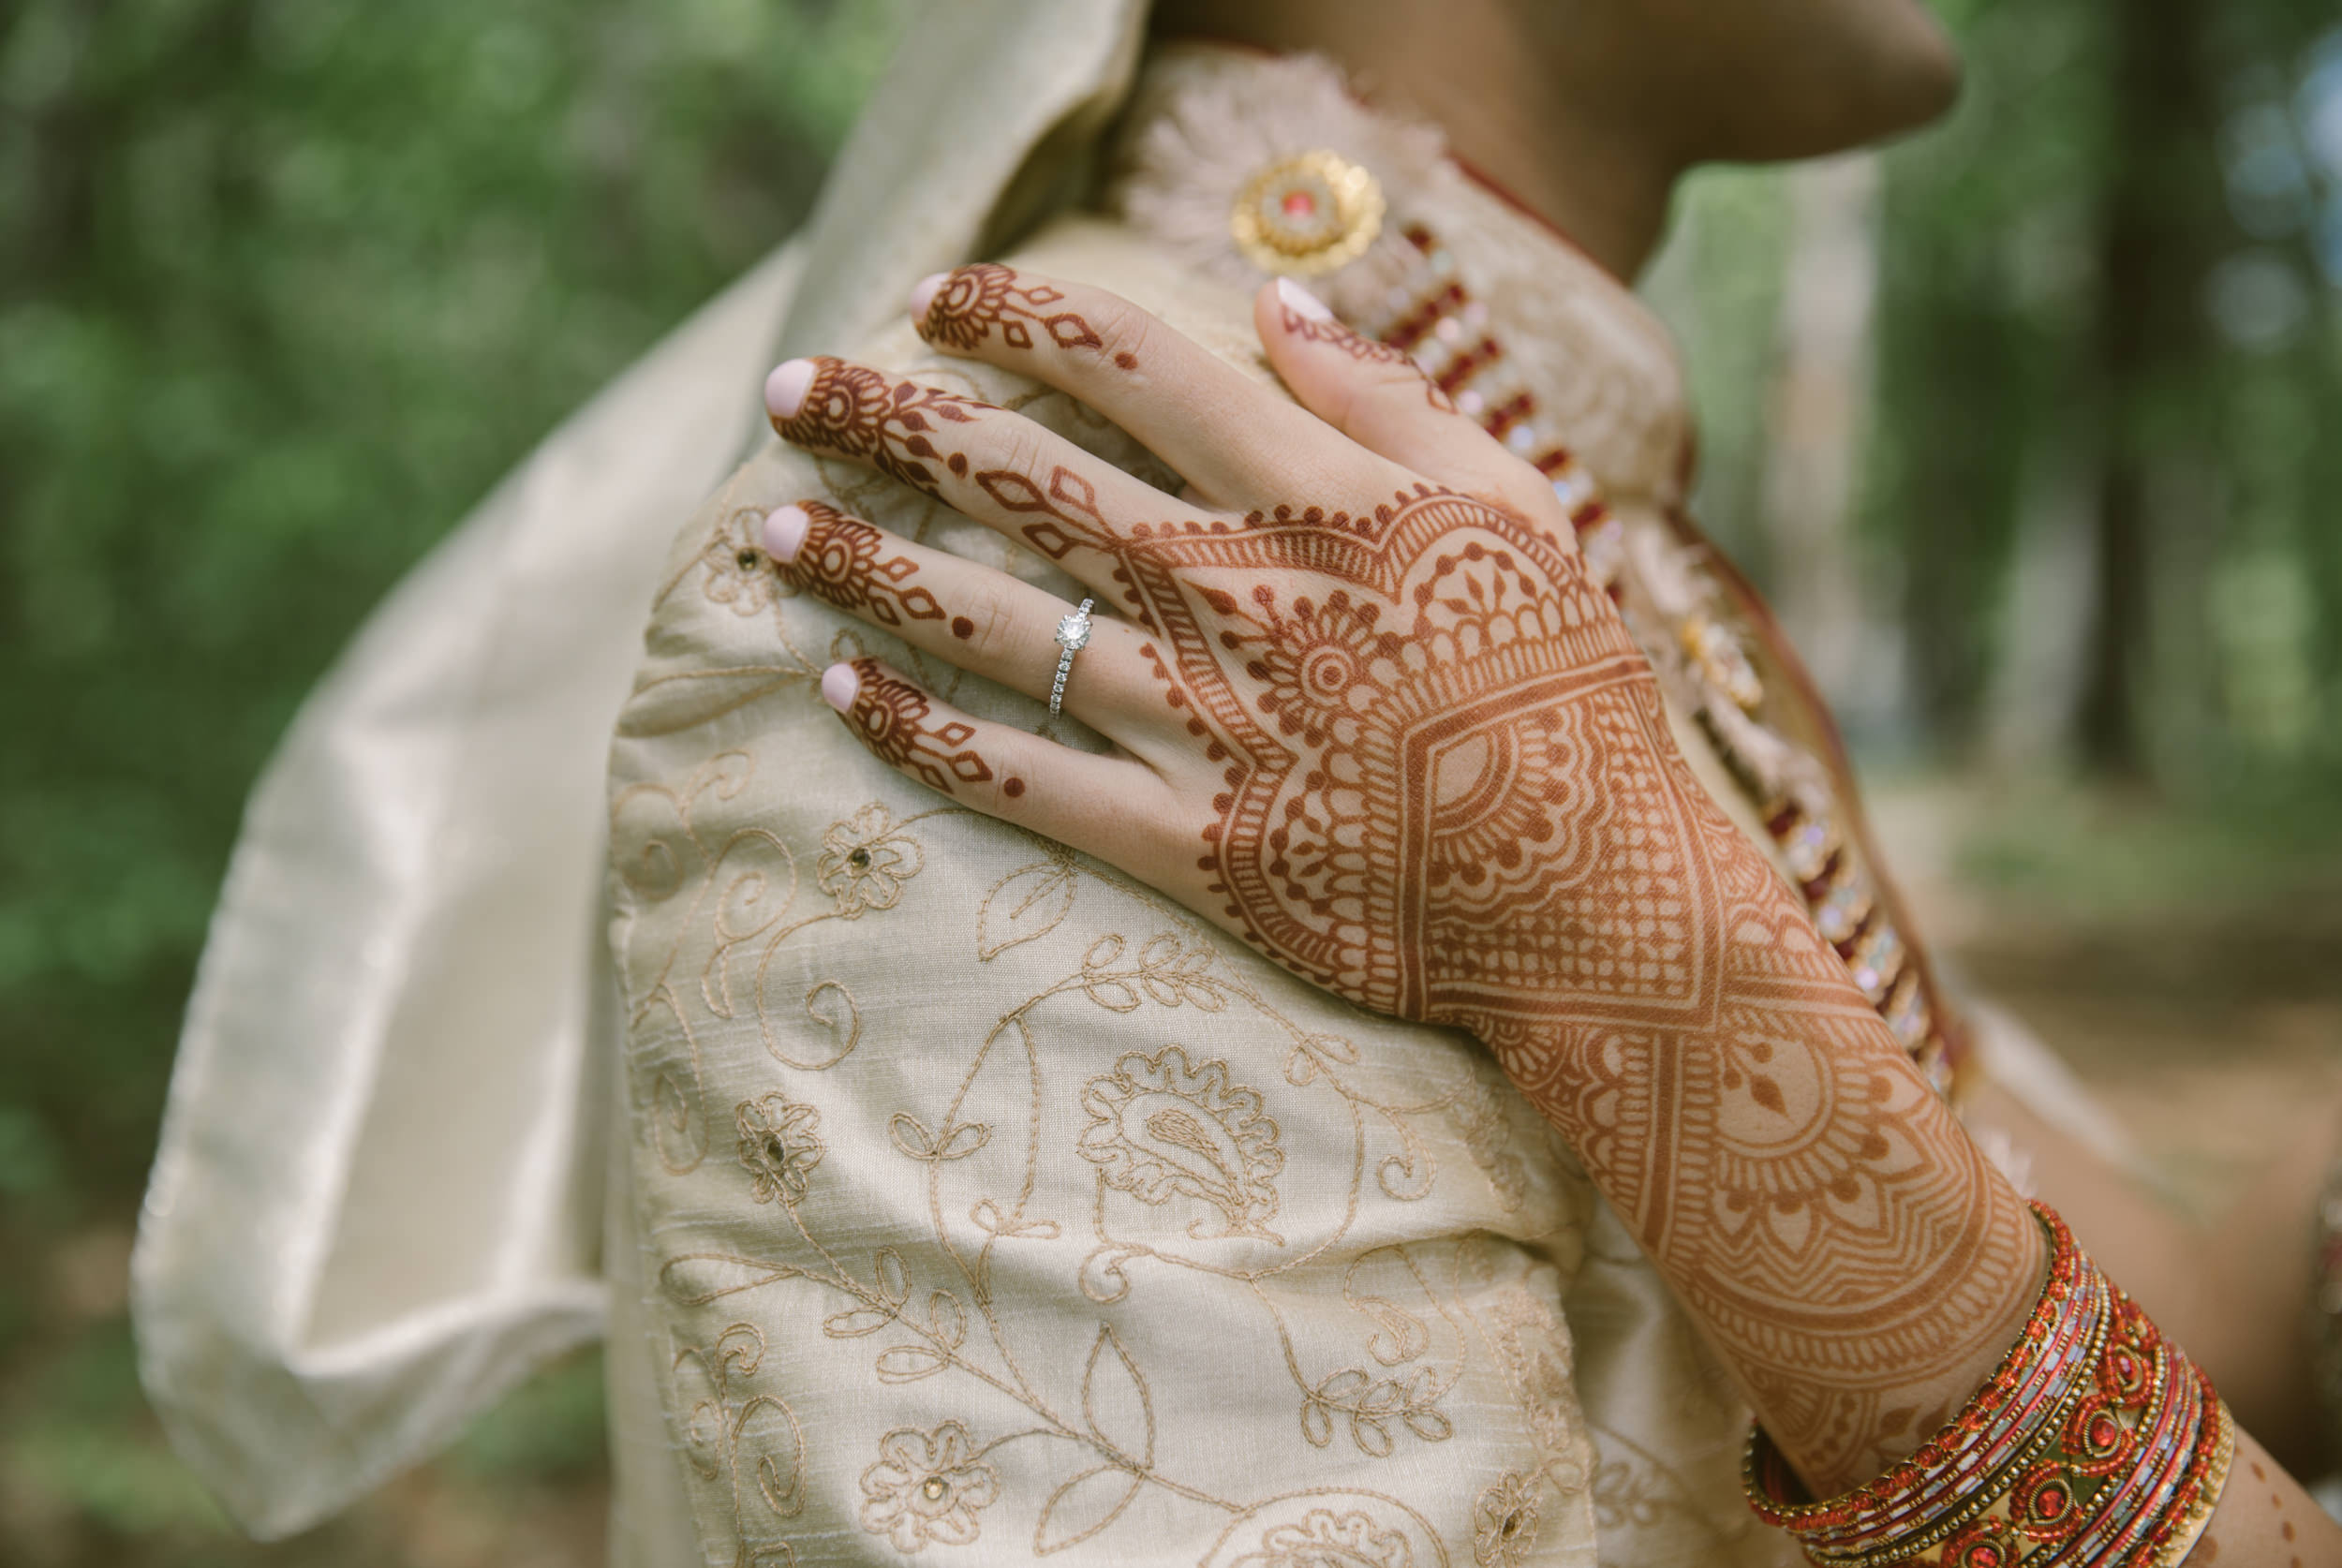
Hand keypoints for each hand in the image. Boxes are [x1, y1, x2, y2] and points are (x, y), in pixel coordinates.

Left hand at [765, 266, 1647, 1037]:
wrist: (1594, 894)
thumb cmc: (1563, 685)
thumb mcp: (1509, 504)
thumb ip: (1386, 397)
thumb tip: (1272, 303)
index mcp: (1313, 494)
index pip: (1126, 363)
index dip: (1014, 315)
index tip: (936, 299)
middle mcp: (1233, 593)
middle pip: (1021, 476)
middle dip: (887, 423)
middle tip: (789, 394)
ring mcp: (1199, 722)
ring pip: (990, 622)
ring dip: (866, 567)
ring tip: (770, 533)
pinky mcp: (1185, 842)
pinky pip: (1021, 777)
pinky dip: (921, 735)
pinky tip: (844, 695)